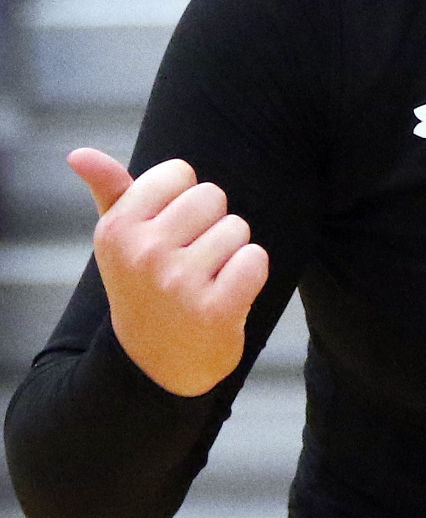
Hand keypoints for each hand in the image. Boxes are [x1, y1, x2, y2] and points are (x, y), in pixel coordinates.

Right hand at [68, 148, 268, 396]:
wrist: (154, 364)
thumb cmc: (144, 287)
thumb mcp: (119, 240)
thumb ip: (110, 190)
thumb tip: (79, 153)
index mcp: (117, 229)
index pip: (180, 172)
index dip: (184, 199)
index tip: (169, 232)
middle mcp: (143, 253)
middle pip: (212, 196)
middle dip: (210, 225)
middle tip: (190, 260)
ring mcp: (178, 283)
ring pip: (238, 228)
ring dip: (230, 252)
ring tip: (205, 280)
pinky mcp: (214, 310)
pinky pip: (255, 259)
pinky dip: (250, 274)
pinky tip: (226, 295)